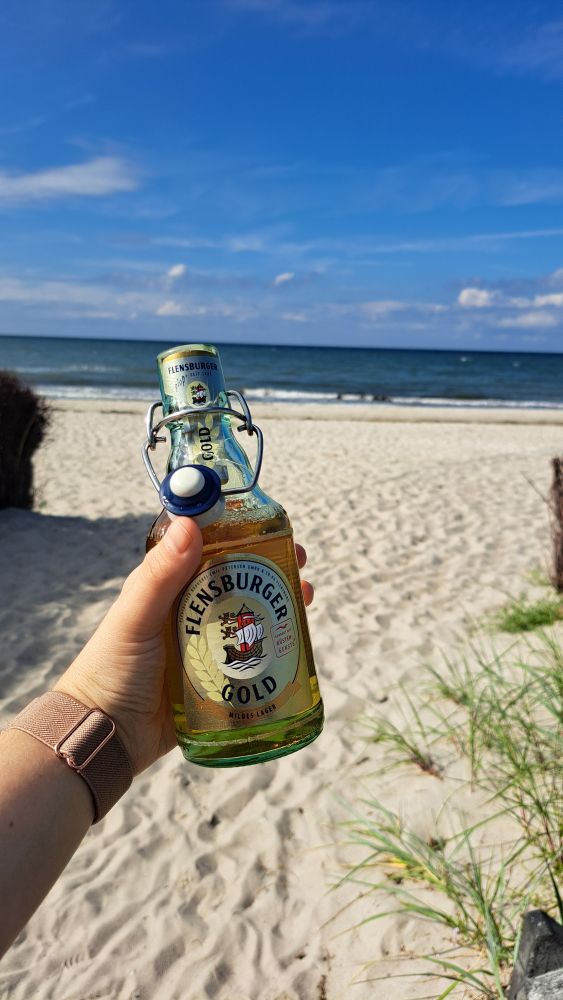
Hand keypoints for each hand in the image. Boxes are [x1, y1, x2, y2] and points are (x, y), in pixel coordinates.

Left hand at [54, 518, 312, 776]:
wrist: (107, 738)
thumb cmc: (111, 671)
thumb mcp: (135, 618)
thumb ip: (159, 575)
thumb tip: (189, 524)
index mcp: (167, 588)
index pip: (206, 548)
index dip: (237, 533)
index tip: (266, 524)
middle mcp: (189, 612)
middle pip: (237, 580)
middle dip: (269, 566)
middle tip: (299, 559)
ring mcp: (206, 645)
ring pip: (250, 616)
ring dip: (279, 602)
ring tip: (305, 593)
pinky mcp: (219, 679)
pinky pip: (253, 657)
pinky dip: (277, 645)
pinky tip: (297, 639)